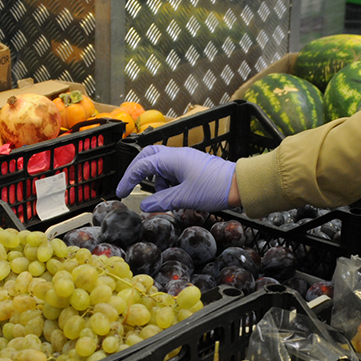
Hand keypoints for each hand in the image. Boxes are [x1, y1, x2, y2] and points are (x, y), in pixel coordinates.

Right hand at [116, 145, 235, 212]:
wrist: (239, 185)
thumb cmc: (215, 188)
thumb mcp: (184, 198)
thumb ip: (161, 201)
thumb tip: (145, 205)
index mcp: (172, 159)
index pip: (142, 165)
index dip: (128, 179)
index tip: (121, 192)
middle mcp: (177, 155)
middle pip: (149, 156)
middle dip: (138, 171)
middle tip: (131, 186)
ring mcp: (186, 159)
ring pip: (162, 166)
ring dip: (158, 182)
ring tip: (166, 200)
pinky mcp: (193, 165)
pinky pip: (174, 171)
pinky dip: (170, 183)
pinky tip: (177, 197)